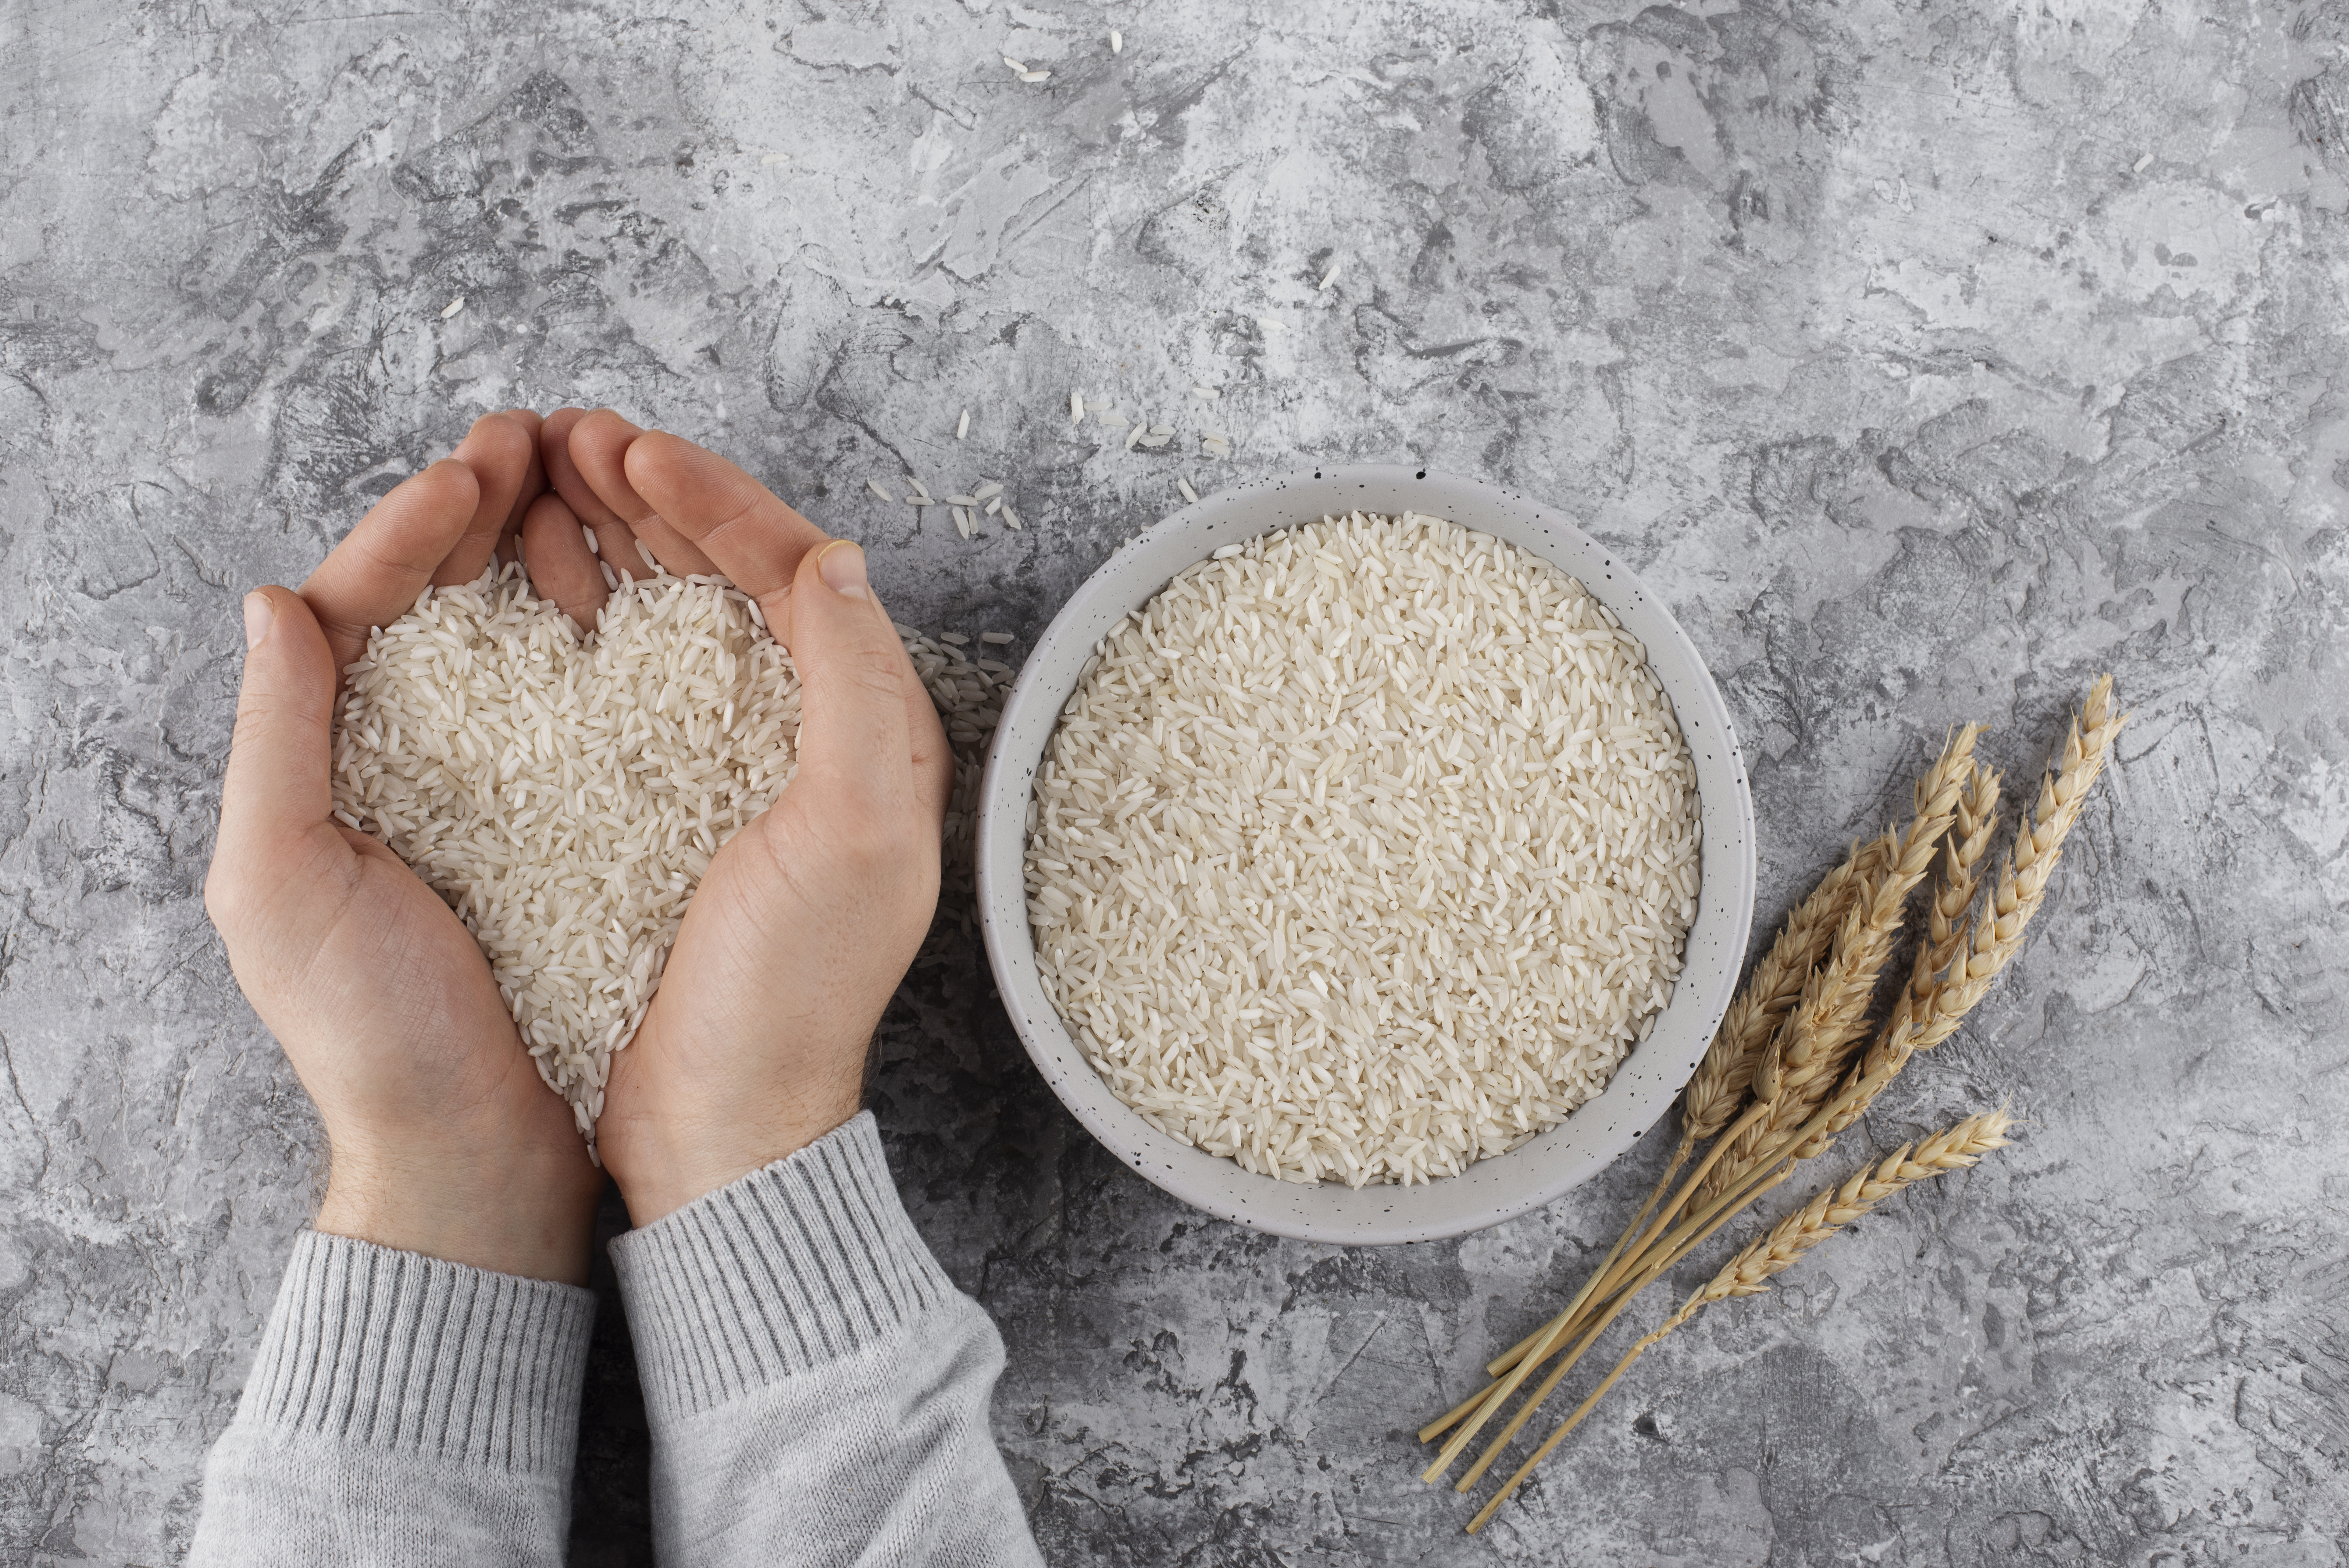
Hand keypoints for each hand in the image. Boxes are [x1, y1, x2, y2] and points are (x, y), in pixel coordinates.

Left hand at [206, 411, 604, 1283]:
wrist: (477, 1153)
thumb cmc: (375, 1038)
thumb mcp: (280, 886)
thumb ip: (275, 741)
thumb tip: (273, 599)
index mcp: (325, 764)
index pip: (359, 605)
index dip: (415, 524)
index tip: (477, 466)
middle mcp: (404, 761)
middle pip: (436, 600)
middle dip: (484, 508)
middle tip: (540, 436)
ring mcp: (489, 791)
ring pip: (506, 635)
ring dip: (540, 549)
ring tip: (587, 483)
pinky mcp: (565, 825)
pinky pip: (572, 703)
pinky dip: (594, 632)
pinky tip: (628, 594)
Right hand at [529, 410, 951, 1225]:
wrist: (725, 1118)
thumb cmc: (791, 994)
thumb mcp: (856, 835)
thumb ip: (859, 691)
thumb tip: (836, 556)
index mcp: (871, 731)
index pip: (794, 571)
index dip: (714, 499)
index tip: (632, 448)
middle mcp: (816, 734)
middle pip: (738, 576)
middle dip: (660, 498)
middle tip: (575, 436)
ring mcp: (743, 764)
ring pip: (687, 613)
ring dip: (624, 540)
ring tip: (551, 480)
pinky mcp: (678, 802)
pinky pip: (645, 676)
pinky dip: (601, 616)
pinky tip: (551, 584)